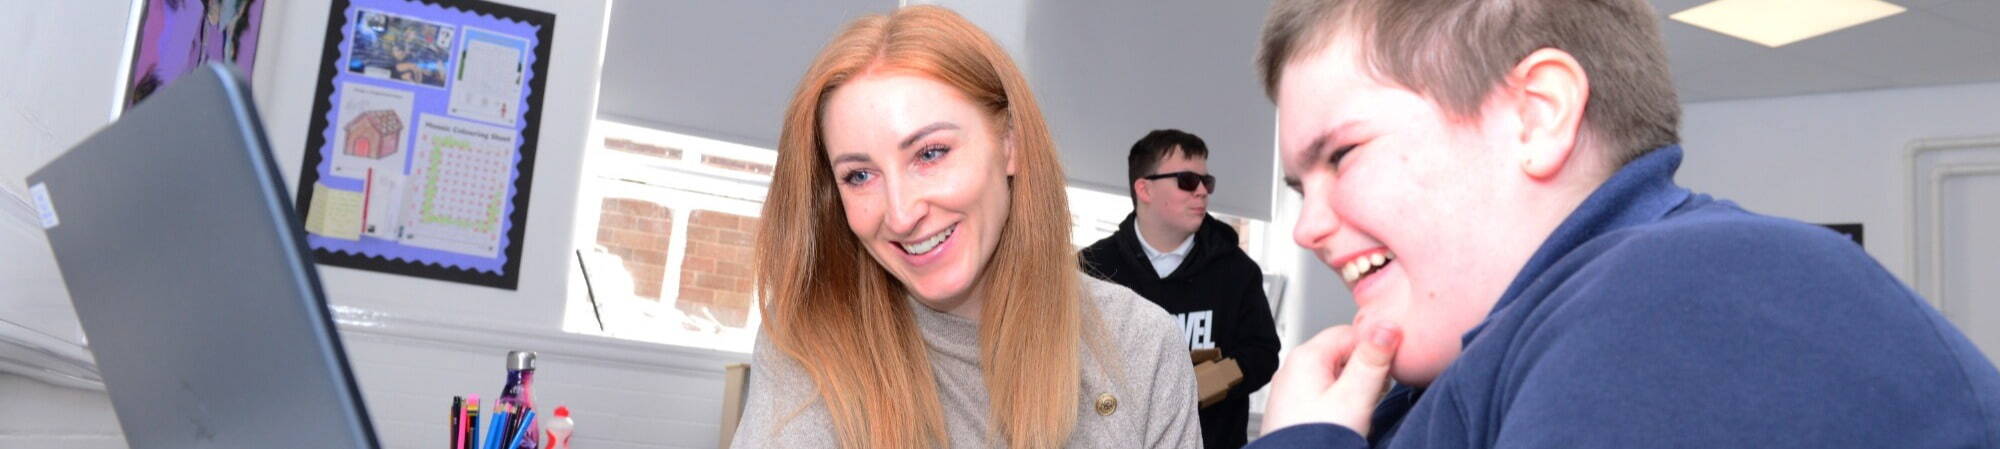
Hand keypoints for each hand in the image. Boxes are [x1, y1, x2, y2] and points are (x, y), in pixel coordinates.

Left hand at [1259, 320, 1400, 435]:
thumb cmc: (1315, 441)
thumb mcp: (1354, 398)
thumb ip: (1371, 361)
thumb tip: (1386, 327)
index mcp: (1307, 356)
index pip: (1351, 331)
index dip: (1375, 348)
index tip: (1388, 368)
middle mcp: (1294, 368)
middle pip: (1343, 352)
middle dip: (1364, 371)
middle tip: (1370, 396)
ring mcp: (1292, 388)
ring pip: (1336, 374)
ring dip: (1354, 389)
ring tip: (1355, 413)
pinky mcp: (1294, 408)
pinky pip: (1325, 393)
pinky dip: (1340, 402)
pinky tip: (1343, 421)